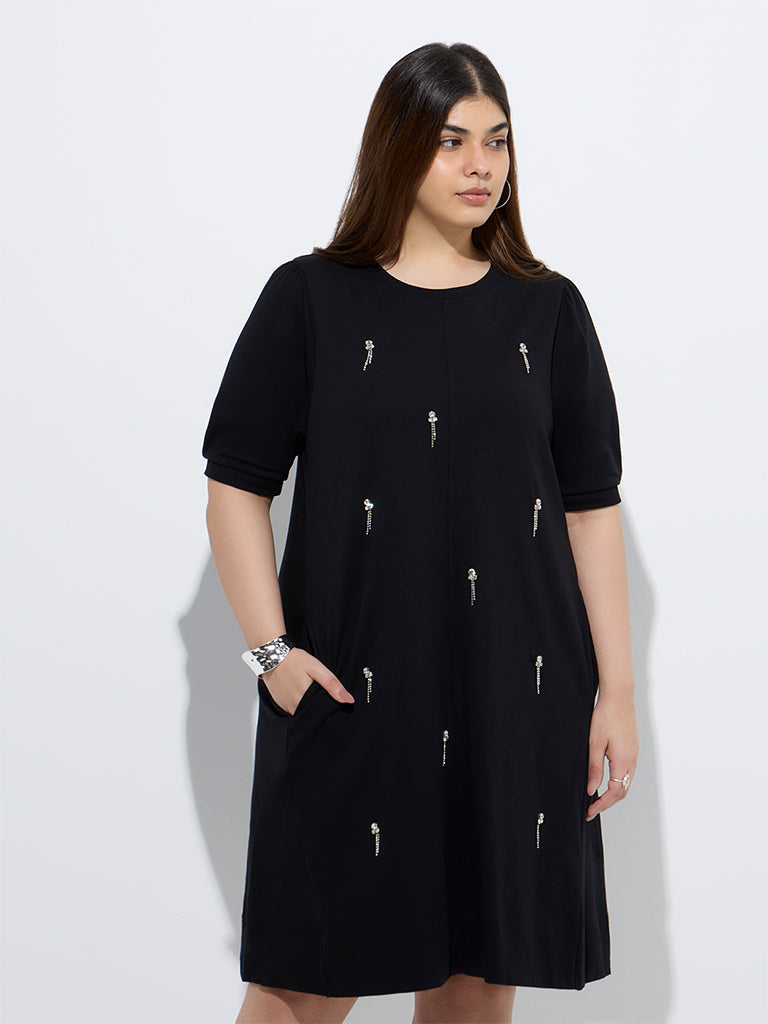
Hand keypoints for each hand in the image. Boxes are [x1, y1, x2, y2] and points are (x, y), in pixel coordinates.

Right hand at [260, 647, 354, 715]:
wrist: (271, 656)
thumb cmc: (294, 660)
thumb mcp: (317, 668)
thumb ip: (332, 685)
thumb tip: (349, 700)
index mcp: (305, 700)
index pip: (322, 713)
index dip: (330, 709)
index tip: (334, 703)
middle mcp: (294, 708)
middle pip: (312, 714)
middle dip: (319, 707)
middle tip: (322, 694)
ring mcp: (285, 707)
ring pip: (303, 712)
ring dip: (309, 706)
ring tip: (312, 692)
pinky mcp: (280, 704)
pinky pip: (293, 709)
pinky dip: (299, 703)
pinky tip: (301, 692)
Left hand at [585, 690, 638, 820]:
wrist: (619, 697)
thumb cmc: (606, 716)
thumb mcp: (595, 743)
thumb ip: (594, 768)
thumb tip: (592, 789)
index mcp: (623, 761)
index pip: (615, 793)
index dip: (602, 804)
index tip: (590, 811)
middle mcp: (632, 761)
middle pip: (623, 791)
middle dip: (607, 803)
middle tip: (591, 808)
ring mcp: (634, 755)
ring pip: (626, 782)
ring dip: (613, 794)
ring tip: (597, 798)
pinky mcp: (633, 749)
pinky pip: (627, 772)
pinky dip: (618, 782)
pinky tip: (607, 781)